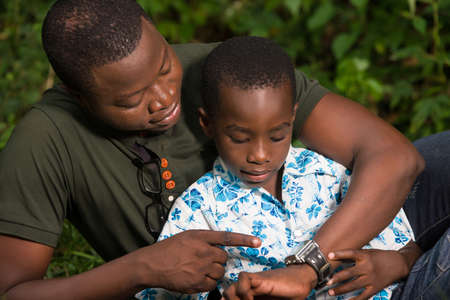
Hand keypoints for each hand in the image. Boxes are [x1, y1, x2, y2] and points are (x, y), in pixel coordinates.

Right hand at [138, 230, 260, 293]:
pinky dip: (208, 283)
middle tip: (205, 260)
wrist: (152, 265)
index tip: (258, 242)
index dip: (244, 240)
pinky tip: (196, 278)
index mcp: (200, 237)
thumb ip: (204, 239)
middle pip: (224, 258)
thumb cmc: (168, 249)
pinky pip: (212, 284)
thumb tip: (218, 245)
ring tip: (198, 269)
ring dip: (214, 272)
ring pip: (220, 272)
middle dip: (218, 260)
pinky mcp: (197, 283)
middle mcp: (203, 252)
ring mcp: (200, 268)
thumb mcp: (186, 236)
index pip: (227, 237)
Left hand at [222, 264, 316, 299]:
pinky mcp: (259, 278)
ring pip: (231, 288)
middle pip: (226, 296)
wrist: (302, 280)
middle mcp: (248, 290)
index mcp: (250, 297)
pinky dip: (243, 290)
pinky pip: (243, 279)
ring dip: (234, 299)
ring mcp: (252, 283)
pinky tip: (250, 299)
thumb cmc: (289, 296)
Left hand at [326, 249, 407, 299]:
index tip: (329, 255)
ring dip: (341, 290)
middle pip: (349, 273)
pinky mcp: (375, 288)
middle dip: (337, 278)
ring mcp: (371, 278)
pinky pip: (363, 296)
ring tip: (331, 292)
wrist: (398, 264)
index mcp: (365, 256)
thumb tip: (334, 256)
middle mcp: (367, 267)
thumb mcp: (366, 252)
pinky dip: (355, 299)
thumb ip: (351, 255)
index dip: (339, 254)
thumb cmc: (379, 256)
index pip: (350, 254)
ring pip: (354, 286)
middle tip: (327, 282)